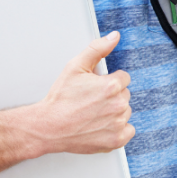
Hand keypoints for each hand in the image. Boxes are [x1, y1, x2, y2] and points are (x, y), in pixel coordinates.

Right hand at [38, 31, 133, 154]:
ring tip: (93, 114)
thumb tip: (114, 37)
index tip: (96, 88)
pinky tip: (102, 125)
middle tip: (92, 101)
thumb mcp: (75, 66)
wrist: (47, 127)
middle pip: (125, 94)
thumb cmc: (60, 99)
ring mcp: (118, 124)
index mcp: (111, 86)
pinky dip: (118, 129)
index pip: (123, 78)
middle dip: (112, 95)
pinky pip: (128, 131)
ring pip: (125, 111)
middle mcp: (118, 105)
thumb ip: (97, 48)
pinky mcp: (116, 140)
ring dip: (114, 111)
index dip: (109, 81)